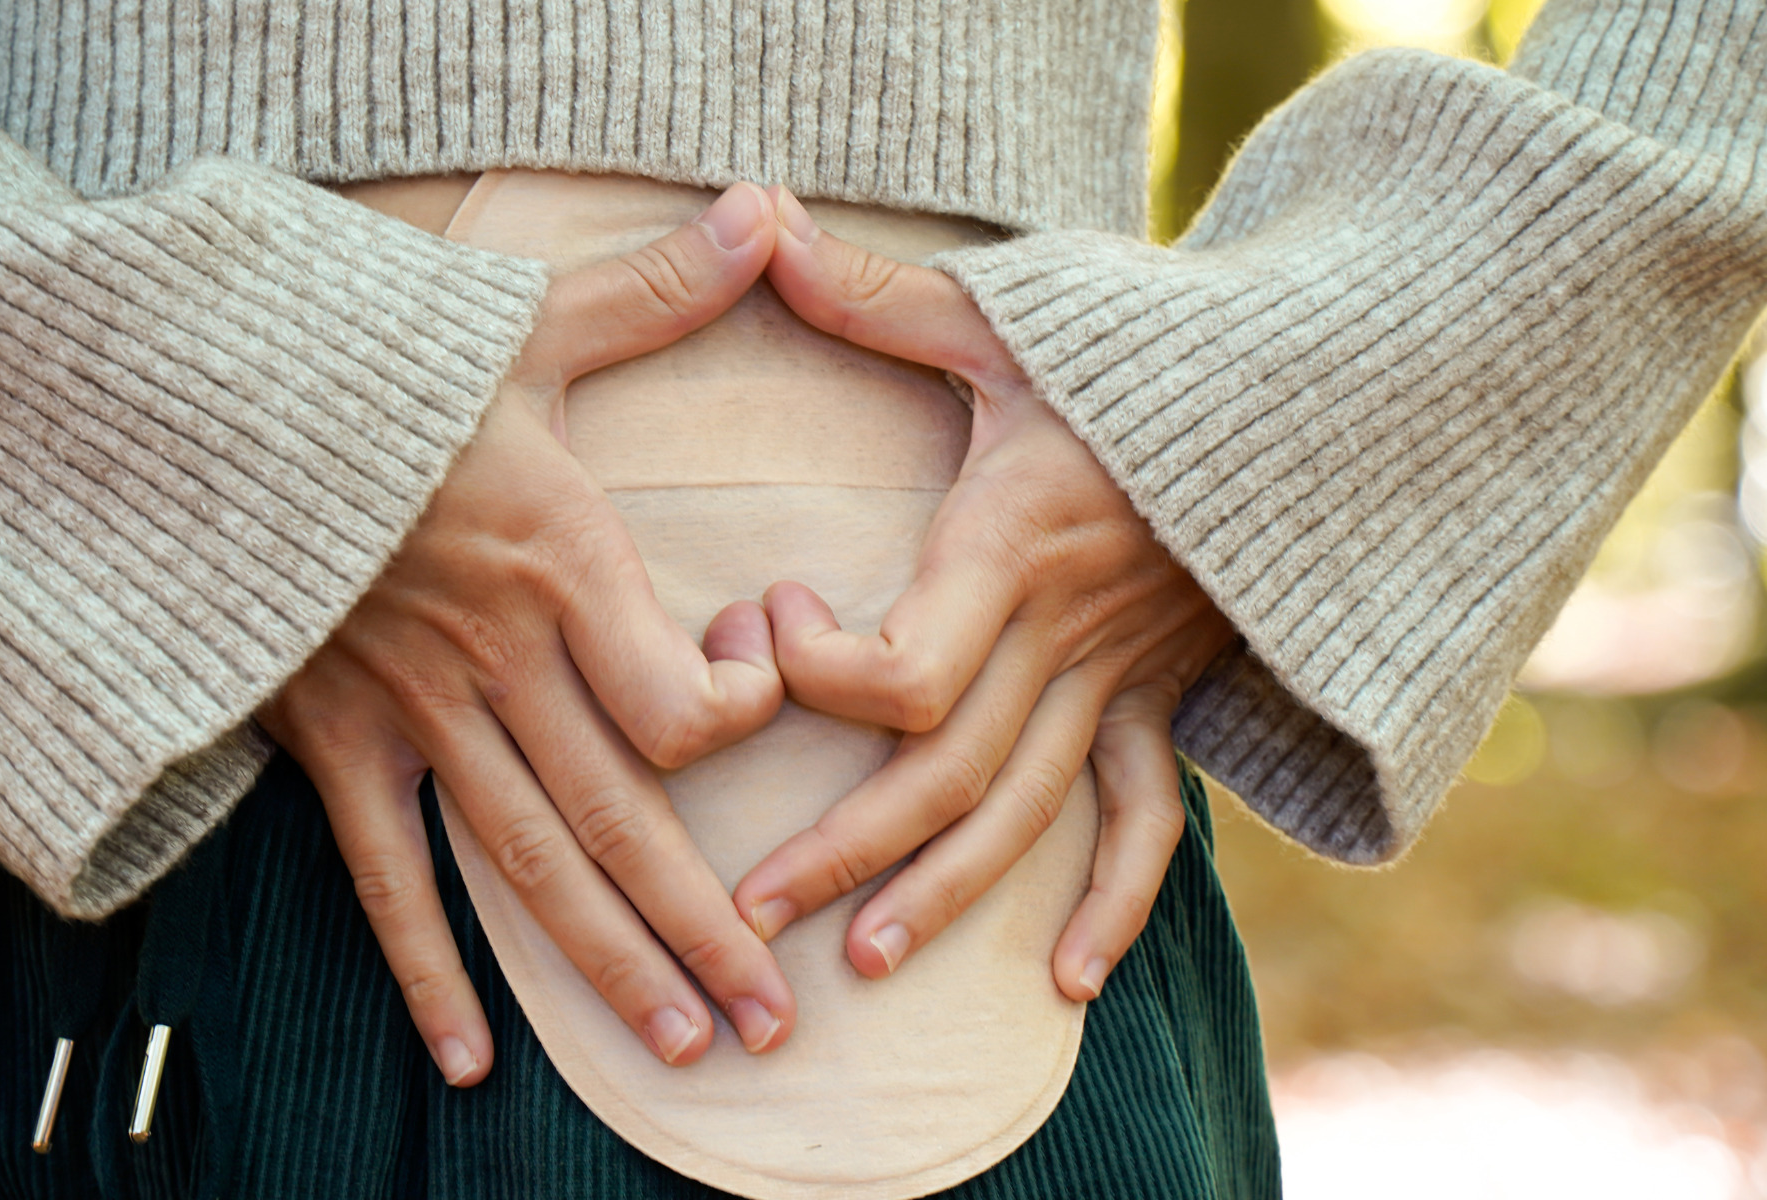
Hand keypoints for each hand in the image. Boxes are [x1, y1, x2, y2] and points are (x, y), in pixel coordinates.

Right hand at [260, 183, 797, 1084]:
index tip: (760, 692)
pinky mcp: (334, 742)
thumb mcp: (522, 323)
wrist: (197, 402)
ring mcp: (411, 714)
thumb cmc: (380, 368)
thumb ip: (659, 290)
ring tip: (684, 1050)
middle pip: (622, 822)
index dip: (738, 719)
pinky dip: (427, 969)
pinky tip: (466, 1061)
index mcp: (559, 565)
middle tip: (776, 1023)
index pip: (676, 705)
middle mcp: (497, 661)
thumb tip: (773, 210)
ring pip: (526, 868)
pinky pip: (386, 876)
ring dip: (606, 968)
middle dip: (706, 928)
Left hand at [732, 190, 1235, 1002]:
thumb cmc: (1141, 350)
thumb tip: (757, 219)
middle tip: (749, 915)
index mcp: (1013, 546)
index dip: (816, 674)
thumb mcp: (1008, 314)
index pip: (907, 673)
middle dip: (841, 849)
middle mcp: (1064, 635)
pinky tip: (1065, 980)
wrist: (1311, 387)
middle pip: (943, 775)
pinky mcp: (1161, 698)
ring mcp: (1121, 679)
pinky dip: (1115, 903)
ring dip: (945, 895)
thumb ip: (874, 292)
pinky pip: (1145, 821)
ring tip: (863, 963)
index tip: (761, 614)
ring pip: (1026, 814)